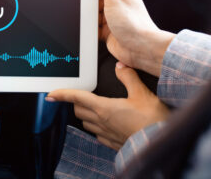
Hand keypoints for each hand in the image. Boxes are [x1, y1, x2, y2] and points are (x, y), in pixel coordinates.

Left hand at [47, 62, 169, 149]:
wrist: (160, 145)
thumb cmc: (152, 121)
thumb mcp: (142, 94)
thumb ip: (128, 77)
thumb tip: (120, 65)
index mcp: (104, 109)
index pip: (77, 98)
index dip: (62, 94)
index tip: (50, 94)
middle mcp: (101, 122)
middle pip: (79, 110)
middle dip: (75, 101)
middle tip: (79, 95)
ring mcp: (106, 134)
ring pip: (86, 123)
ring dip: (85, 114)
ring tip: (92, 107)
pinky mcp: (113, 143)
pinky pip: (97, 134)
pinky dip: (96, 126)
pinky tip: (105, 123)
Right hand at [96, 0, 174, 75]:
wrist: (140, 49)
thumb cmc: (134, 23)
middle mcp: (118, 4)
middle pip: (95, 0)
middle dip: (89, 4)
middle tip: (85, 6)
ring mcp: (113, 19)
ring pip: (93, 14)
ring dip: (90, 17)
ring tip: (91, 20)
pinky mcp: (108, 31)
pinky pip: (94, 27)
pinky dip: (90, 28)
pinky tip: (90, 29)